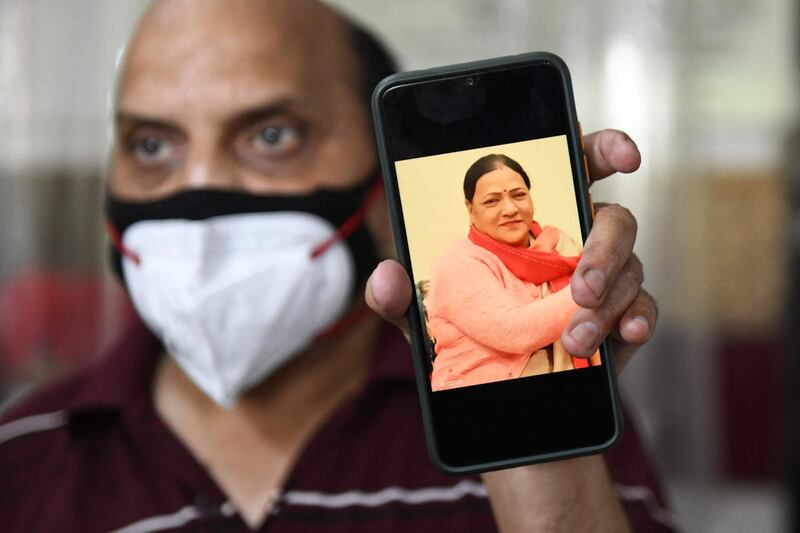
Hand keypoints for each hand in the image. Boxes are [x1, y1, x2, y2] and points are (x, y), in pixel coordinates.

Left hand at [366, 129, 656, 374]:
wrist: (494, 387)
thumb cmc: (463, 334)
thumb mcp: (424, 315)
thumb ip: (400, 294)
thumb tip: (386, 277)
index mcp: (535, 222)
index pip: (576, 168)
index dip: (603, 149)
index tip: (625, 155)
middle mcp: (577, 242)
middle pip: (615, 219)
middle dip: (604, 248)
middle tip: (578, 286)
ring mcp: (604, 280)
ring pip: (631, 266)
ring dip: (606, 301)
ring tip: (574, 336)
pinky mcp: (620, 318)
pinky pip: (644, 308)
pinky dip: (639, 319)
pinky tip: (625, 336)